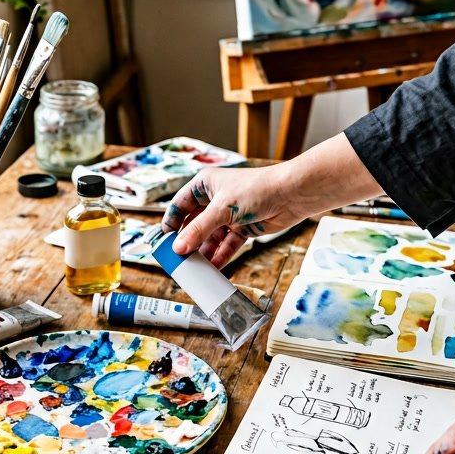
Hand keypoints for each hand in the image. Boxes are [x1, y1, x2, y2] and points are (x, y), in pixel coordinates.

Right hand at [161, 164, 297, 266]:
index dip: (171, 222)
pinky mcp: (243, 228)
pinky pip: (227, 245)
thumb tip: (179, 248)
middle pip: (194, 224)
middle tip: (177, 259)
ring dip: (204, 251)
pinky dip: (220, 255)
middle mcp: (215, 199)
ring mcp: (229, 215)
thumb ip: (199, 230)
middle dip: (188, 241)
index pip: (180, 205)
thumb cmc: (256, 189)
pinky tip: (213, 267)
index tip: (163, 241)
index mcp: (205, 185)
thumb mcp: (222, 209)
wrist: (291, 194)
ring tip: (194, 268)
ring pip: (211, 237)